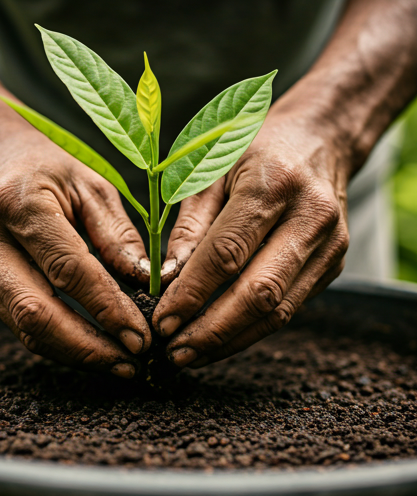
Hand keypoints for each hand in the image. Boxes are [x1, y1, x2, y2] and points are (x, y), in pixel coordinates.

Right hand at [0, 117, 150, 377]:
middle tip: (131, 363)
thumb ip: (118, 237)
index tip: (141, 337)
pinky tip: (87, 345)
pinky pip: (16, 323)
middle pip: (37, 312)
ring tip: (116, 362)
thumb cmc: (47, 168)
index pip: (69, 269)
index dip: (107, 309)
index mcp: (19, 204)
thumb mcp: (92, 187)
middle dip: (88, 348)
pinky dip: (55, 341)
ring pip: (24, 328)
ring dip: (74, 353)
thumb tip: (146, 284)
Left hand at [153, 110, 349, 367]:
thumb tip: (167, 280)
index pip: (227, 254)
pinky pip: (289, 307)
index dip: (191, 294)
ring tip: (192, 355)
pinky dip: (252, 329)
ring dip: (232, 341)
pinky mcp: (332, 264)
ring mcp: (329, 245)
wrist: (320, 140)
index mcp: (274, 184)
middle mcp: (311, 217)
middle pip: (259, 293)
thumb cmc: (255, 150)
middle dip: (212, 331)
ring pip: (278, 311)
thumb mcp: (211, 172)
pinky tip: (222, 337)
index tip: (162, 320)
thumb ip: (189, 226)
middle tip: (175, 353)